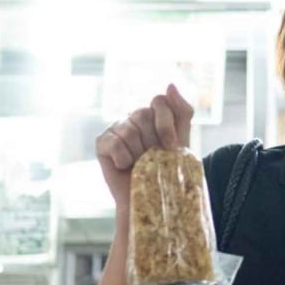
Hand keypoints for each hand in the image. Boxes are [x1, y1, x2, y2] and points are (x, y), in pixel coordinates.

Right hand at [95, 84, 193, 211]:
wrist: (150, 200)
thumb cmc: (167, 172)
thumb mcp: (182, 142)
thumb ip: (181, 112)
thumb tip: (169, 84)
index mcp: (155, 114)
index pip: (160, 101)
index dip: (166, 124)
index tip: (171, 148)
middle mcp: (134, 117)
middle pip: (143, 115)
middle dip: (153, 142)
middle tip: (154, 160)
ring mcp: (117, 128)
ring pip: (129, 130)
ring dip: (138, 154)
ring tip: (140, 166)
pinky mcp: (102, 143)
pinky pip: (114, 143)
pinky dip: (123, 158)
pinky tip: (125, 167)